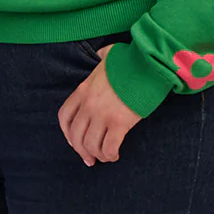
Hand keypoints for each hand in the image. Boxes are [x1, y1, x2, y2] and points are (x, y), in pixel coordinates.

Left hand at [58, 44, 142, 165]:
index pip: (65, 117)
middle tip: (90, 159)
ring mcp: (102, 114)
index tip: (74, 142)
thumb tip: (102, 54)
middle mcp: (88, 104)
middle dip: (82, 151)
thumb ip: (101, 57)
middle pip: (76, 136)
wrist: (147, 62)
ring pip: (91, 145)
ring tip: (106, 157)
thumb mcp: (108, 54)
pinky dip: (110, 155)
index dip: (68, 134)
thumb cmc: (131, 59)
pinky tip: (116, 155)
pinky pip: (109, 147)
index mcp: (83, 90)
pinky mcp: (119, 123)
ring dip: (97, 155)